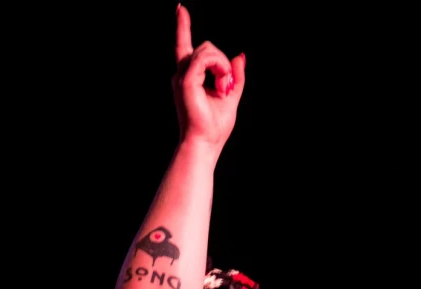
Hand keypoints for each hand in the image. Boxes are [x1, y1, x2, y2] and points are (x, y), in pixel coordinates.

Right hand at [172, 5, 244, 154]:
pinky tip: (221, 82)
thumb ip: (235, 76)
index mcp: (190, 78)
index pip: (185, 46)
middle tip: (226, 87)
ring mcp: (182, 77)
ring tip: (223, 87)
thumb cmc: (215, 127)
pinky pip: (205, 57)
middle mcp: (182, 75)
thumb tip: (240, 56)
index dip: (182, 26)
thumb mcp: (231, 96)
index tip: (180, 9)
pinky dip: (218, 66)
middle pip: (206, 47)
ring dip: (222, 65)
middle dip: (222, 63)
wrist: (204, 143)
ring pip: (207, 49)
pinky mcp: (185, 80)